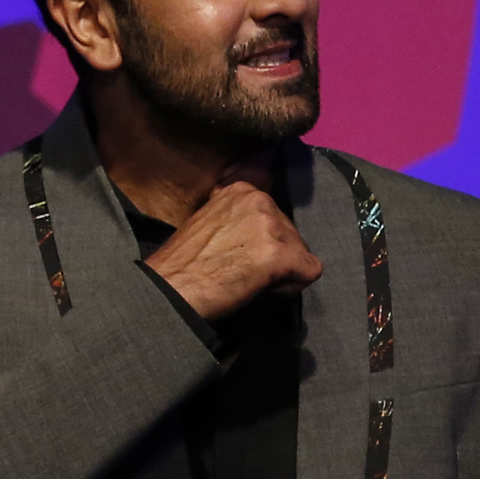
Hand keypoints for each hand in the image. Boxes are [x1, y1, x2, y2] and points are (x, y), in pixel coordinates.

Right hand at [142, 156, 323, 320]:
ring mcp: (272, 226)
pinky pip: (309, 271)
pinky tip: (263, 288)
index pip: (273, 215)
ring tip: (248, 280)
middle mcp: (260, 200)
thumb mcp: (209, 220)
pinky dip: (291, 285)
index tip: (239, 253)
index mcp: (242, 190)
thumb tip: (255, 231)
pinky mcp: (282, 254)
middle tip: (242, 270)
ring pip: (301, 251)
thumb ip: (235, 216)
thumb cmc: (183, 262)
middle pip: (290, 232)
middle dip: (274, 253)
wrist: (171, 288)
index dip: (260, 240)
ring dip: (281, 270)